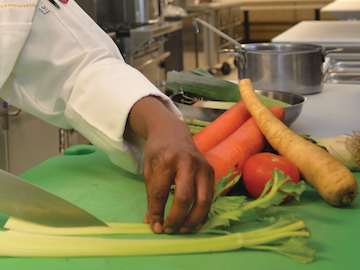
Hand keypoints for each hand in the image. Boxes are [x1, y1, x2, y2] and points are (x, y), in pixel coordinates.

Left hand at [127, 96, 213, 233]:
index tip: (155, 227)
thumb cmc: (157, 151)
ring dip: (193, 220)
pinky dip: (203, 212)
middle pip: (184, 198)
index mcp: (166, 159)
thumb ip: (150, 195)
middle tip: (169, 230)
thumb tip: (151, 221)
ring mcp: (202, 165)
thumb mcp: (148, 169)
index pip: (161, 192)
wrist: (172, 130)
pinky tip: (194, 222)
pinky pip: (209, 196)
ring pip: (202, 200)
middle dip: (176, 218)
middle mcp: (186, 162)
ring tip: (182, 230)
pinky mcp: (211, 170)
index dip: (157, 212)